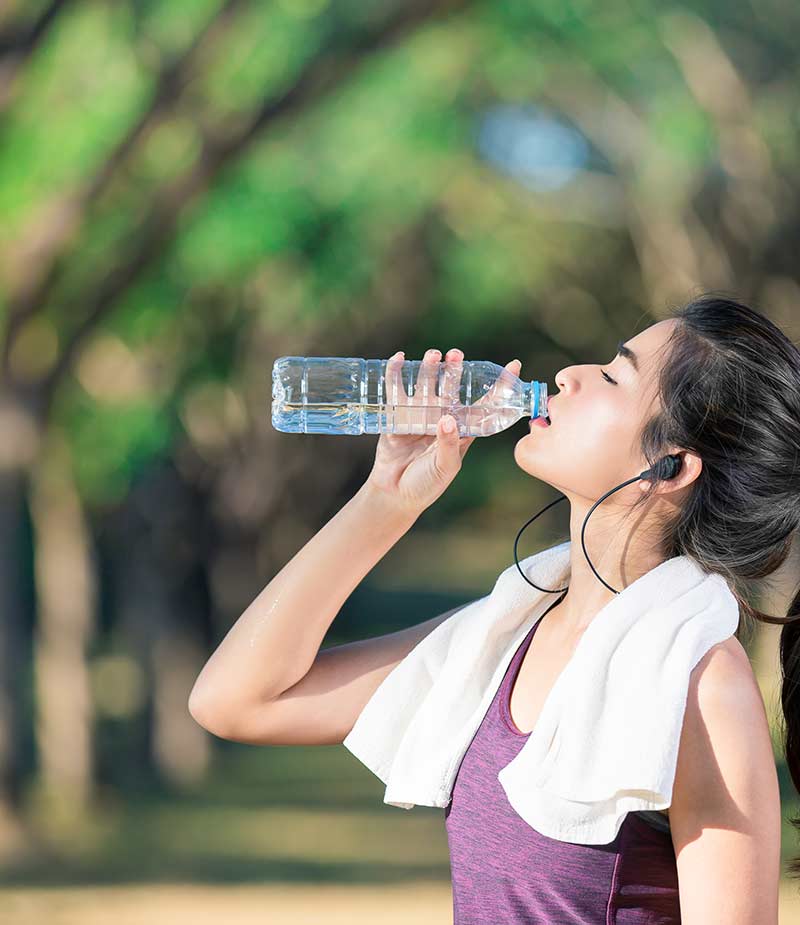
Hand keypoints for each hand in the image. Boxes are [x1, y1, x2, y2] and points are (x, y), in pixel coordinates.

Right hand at [365, 347, 521, 514]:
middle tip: (456, 355)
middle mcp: (443, 416)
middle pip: (451, 387)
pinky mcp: (398, 415)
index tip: (514, 365)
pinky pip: (396, 390)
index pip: (484, 403)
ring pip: (426, 383)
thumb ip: (449, 445)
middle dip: (454, 369)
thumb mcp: (445, 467)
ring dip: (429, 367)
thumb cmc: (427, 484)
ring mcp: (420, 414)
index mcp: (462, 429)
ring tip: (433, 355)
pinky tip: (398, 359)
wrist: (396, 494)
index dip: (500, 385)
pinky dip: (396, 373)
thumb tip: (447, 419)